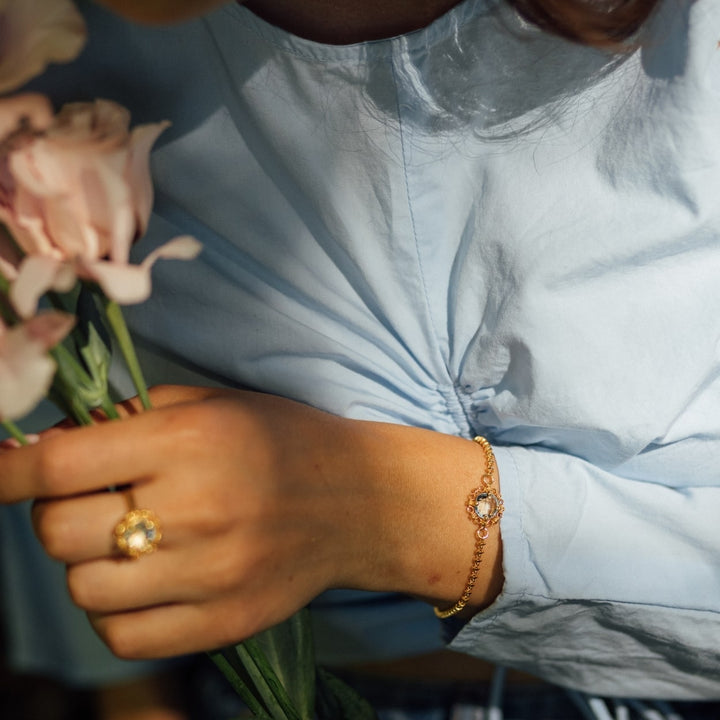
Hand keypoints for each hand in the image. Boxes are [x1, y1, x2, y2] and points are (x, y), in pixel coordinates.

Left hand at [0, 385, 502, 657]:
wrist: (359, 501)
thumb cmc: (284, 440)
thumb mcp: (214, 406)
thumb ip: (132, 419)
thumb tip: (51, 448)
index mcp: (190, 444)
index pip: (60, 466)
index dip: (6, 470)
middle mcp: (196, 512)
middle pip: (59, 533)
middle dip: (58, 510)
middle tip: (92, 497)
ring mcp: (210, 577)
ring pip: (82, 590)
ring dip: (87, 562)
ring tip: (126, 540)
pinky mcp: (222, 623)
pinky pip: (122, 636)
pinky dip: (114, 608)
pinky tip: (143, 579)